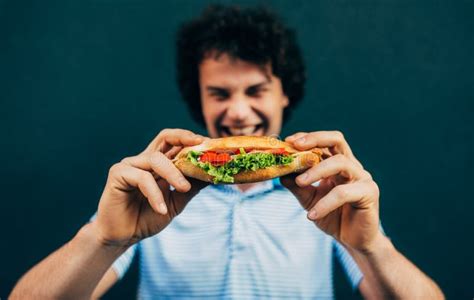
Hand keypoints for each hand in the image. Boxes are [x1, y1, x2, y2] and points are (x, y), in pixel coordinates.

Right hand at [94, 129, 208, 246]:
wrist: (123, 237)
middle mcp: (144, 159)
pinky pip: (142, 177)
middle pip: (165, 137)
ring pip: (156, 159)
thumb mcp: (175, 202)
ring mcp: (130, 165)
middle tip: (199, 146)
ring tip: (184, 188)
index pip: (174, 142)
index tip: (207, 143)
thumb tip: (212, 176)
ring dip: (174, 174)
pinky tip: (161, 209)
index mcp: (158, 164)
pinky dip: (154, 193)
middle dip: (183, 138)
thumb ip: (190, 188)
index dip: (190, 139)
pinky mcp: (118, 174)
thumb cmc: (147, 218)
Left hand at [281, 131, 380, 252]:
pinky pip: (343, 193)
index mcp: (338, 164)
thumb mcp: (309, 200)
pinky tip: (311, 215)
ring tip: (299, 182)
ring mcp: (362, 178)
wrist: (352, 241)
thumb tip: (280, 173)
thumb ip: (297, 186)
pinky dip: (325, 203)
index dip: (308, 138)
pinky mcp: (368, 194)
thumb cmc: (333, 216)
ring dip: (316, 170)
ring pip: (340, 163)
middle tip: (295, 147)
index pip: (325, 141)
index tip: (288, 141)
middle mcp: (352, 166)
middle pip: (337, 140)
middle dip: (315, 140)